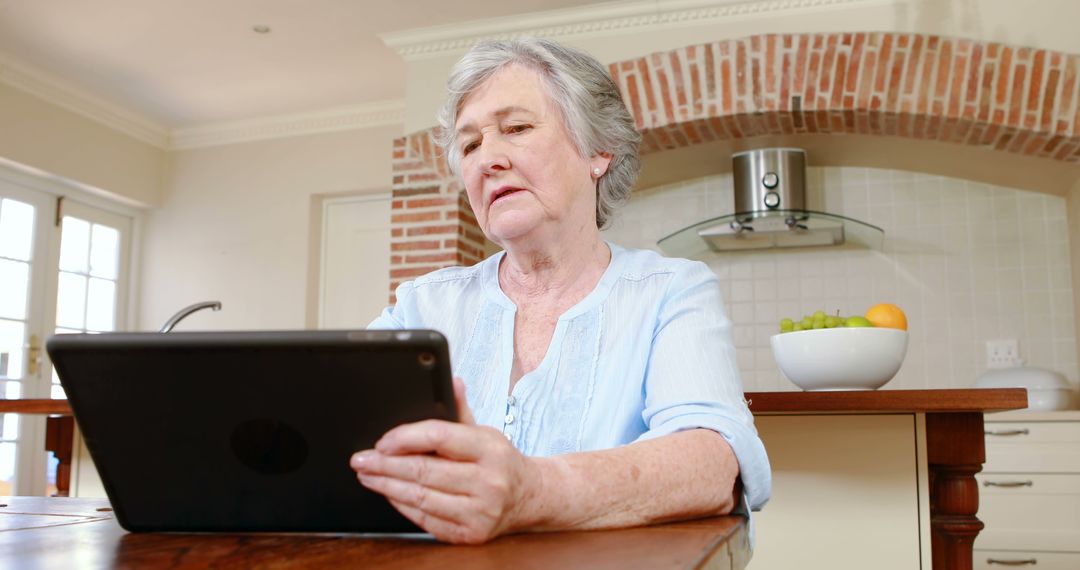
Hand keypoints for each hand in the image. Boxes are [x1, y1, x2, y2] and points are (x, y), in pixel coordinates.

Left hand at [350, 377, 540, 543]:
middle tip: (360, 460)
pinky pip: (427, 520)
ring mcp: (480, 511)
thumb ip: (462, 410)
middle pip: (424, 470)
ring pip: (421, 497)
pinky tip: (390, 494)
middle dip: (385, 464)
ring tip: (367, 475)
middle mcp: (488, 481)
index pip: (439, 436)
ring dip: (387, 486)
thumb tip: (452, 381)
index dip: (405, 437)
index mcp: (491, 448)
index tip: (381, 441)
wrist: (531, 498)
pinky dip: (403, 506)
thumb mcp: (486, 432)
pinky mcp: (471, 534)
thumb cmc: (500, 461)